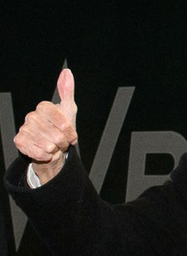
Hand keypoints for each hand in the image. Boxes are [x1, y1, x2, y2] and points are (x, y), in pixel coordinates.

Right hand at [13, 69, 78, 183]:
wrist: (53, 147)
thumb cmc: (62, 128)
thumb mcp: (69, 109)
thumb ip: (67, 91)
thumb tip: (67, 72)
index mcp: (43, 107)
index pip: (64, 123)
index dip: (71, 133)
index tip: (71, 134)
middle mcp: (31, 116)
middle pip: (57, 136)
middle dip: (63, 142)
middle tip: (60, 140)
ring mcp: (24, 129)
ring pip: (48, 146)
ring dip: (55, 149)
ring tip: (53, 145)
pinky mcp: (20, 142)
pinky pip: (38, 153)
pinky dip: (45, 156)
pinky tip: (44, 151)